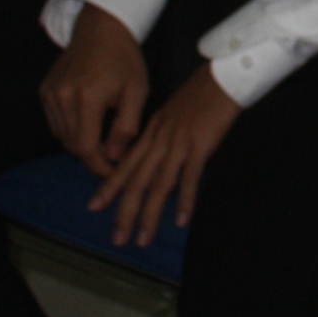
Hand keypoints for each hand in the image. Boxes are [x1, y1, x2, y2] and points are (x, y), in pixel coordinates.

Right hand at [42, 4, 149, 176]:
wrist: (101, 28)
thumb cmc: (124, 59)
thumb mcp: (137, 91)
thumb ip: (126, 127)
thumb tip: (114, 156)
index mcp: (87, 97)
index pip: (85, 148)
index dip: (99, 165)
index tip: (114, 171)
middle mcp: (62, 97)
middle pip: (72, 145)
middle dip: (93, 155)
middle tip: (113, 152)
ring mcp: (50, 94)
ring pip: (62, 136)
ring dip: (81, 142)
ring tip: (103, 134)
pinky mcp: (44, 91)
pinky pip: (55, 123)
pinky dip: (70, 128)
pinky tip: (88, 119)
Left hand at [91, 66, 240, 247]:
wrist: (223, 76)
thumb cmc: (202, 94)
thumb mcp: (173, 113)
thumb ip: (162, 136)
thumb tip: (157, 159)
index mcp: (151, 132)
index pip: (126, 164)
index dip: (109, 187)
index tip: (94, 207)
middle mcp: (159, 140)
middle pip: (137, 181)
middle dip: (125, 212)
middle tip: (116, 239)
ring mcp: (178, 143)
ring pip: (158, 185)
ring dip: (150, 215)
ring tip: (142, 240)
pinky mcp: (200, 145)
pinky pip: (189, 177)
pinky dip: (184, 200)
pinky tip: (182, 220)